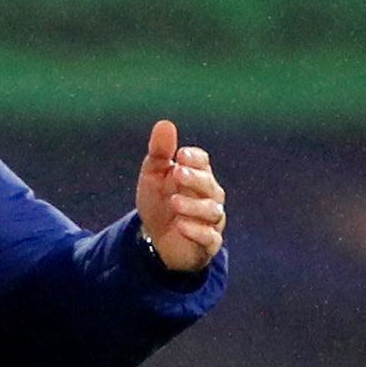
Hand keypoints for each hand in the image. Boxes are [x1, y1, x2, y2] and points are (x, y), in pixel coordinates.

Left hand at [135, 119, 225, 272]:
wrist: (157, 239)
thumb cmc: (159, 202)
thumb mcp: (153, 176)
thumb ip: (159, 152)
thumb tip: (165, 124)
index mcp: (197, 176)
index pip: (203, 162)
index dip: (195, 158)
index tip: (181, 155)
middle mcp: (209, 197)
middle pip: (210, 185)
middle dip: (195, 179)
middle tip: (178, 174)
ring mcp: (211, 221)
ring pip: (212, 211)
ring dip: (194, 206)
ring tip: (174, 202)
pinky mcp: (208, 243)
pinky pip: (210, 238)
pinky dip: (198, 232)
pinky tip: (182, 226)